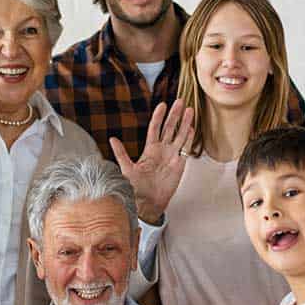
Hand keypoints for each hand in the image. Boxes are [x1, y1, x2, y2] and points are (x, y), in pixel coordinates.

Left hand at [110, 99, 192, 224]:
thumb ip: (121, 153)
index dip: (159, 117)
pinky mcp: (180, 164)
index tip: (162, 105)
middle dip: (174, 115)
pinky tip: (192, 127)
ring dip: (185, 123)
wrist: (148, 202)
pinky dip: (189, 138)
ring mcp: (172, 156)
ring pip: (179, 136)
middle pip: (169, 128)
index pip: (155, 128)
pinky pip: (185, 148)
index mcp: (149, 149)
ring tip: (189, 110)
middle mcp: (162, 150)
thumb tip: (112, 139)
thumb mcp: (126, 169)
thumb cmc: (136, 187)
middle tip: (179, 101)